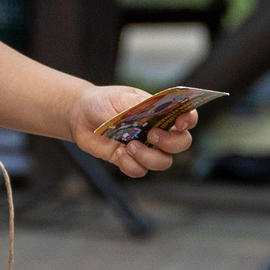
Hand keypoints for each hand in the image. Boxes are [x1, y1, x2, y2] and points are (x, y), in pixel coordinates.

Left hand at [67, 83, 196, 177]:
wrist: (80, 116)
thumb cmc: (103, 102)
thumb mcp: (120, 98)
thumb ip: (137, 106)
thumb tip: (151, 113)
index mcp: (160, 112)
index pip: (186, 116)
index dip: (189, 120)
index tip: (180, 123)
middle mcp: (158, 131)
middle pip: (181, 143)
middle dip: (171, 143)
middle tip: (152, 136)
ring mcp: (146, 148)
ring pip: (163, 162)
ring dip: (148, 157)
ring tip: (129, 146)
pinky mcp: (130, 160)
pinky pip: (140, 171)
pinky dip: (130, 165)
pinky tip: (118, 153)